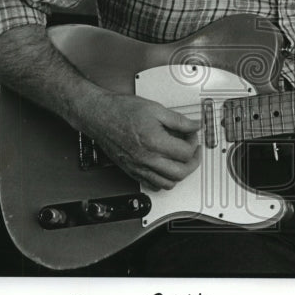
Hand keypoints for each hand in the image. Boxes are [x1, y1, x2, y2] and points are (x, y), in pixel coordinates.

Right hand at [84, 91, 200, 189]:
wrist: (99, 115)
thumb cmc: (121, 110)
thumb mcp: (156, 109)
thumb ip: (179, 120)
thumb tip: (195, 125)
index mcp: (154, 142)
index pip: (186, 153)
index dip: (193, 142)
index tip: (192, 134)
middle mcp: (146, 159)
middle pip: (180, 173)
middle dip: (193, 162)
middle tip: (193, 149)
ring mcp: (138, 167)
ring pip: (168, 184)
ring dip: (180, 174)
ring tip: (181, 160)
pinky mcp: (131, 171)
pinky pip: (153, 185)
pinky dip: (163, 180)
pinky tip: (166, 168)